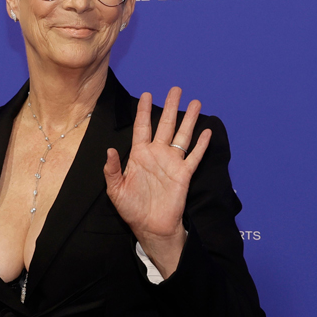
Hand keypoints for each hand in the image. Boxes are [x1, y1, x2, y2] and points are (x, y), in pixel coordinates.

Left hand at [103, 87, 211, 278]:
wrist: (150, 227)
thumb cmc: (131, 209)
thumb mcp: (115, 190)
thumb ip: (111, 170)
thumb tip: (109, 150)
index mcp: (139, 155)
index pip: (142, 127)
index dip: (143, 111)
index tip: (147, 94)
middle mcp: (157, 154)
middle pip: (165, 125)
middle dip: (170, 106)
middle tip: (175, 89)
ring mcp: (171, 163)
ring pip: (182, 136)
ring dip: (189, 120)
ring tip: (196, 103)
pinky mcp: (184, 174)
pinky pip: (194, 156)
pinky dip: (201, 144)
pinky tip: (207, 132)